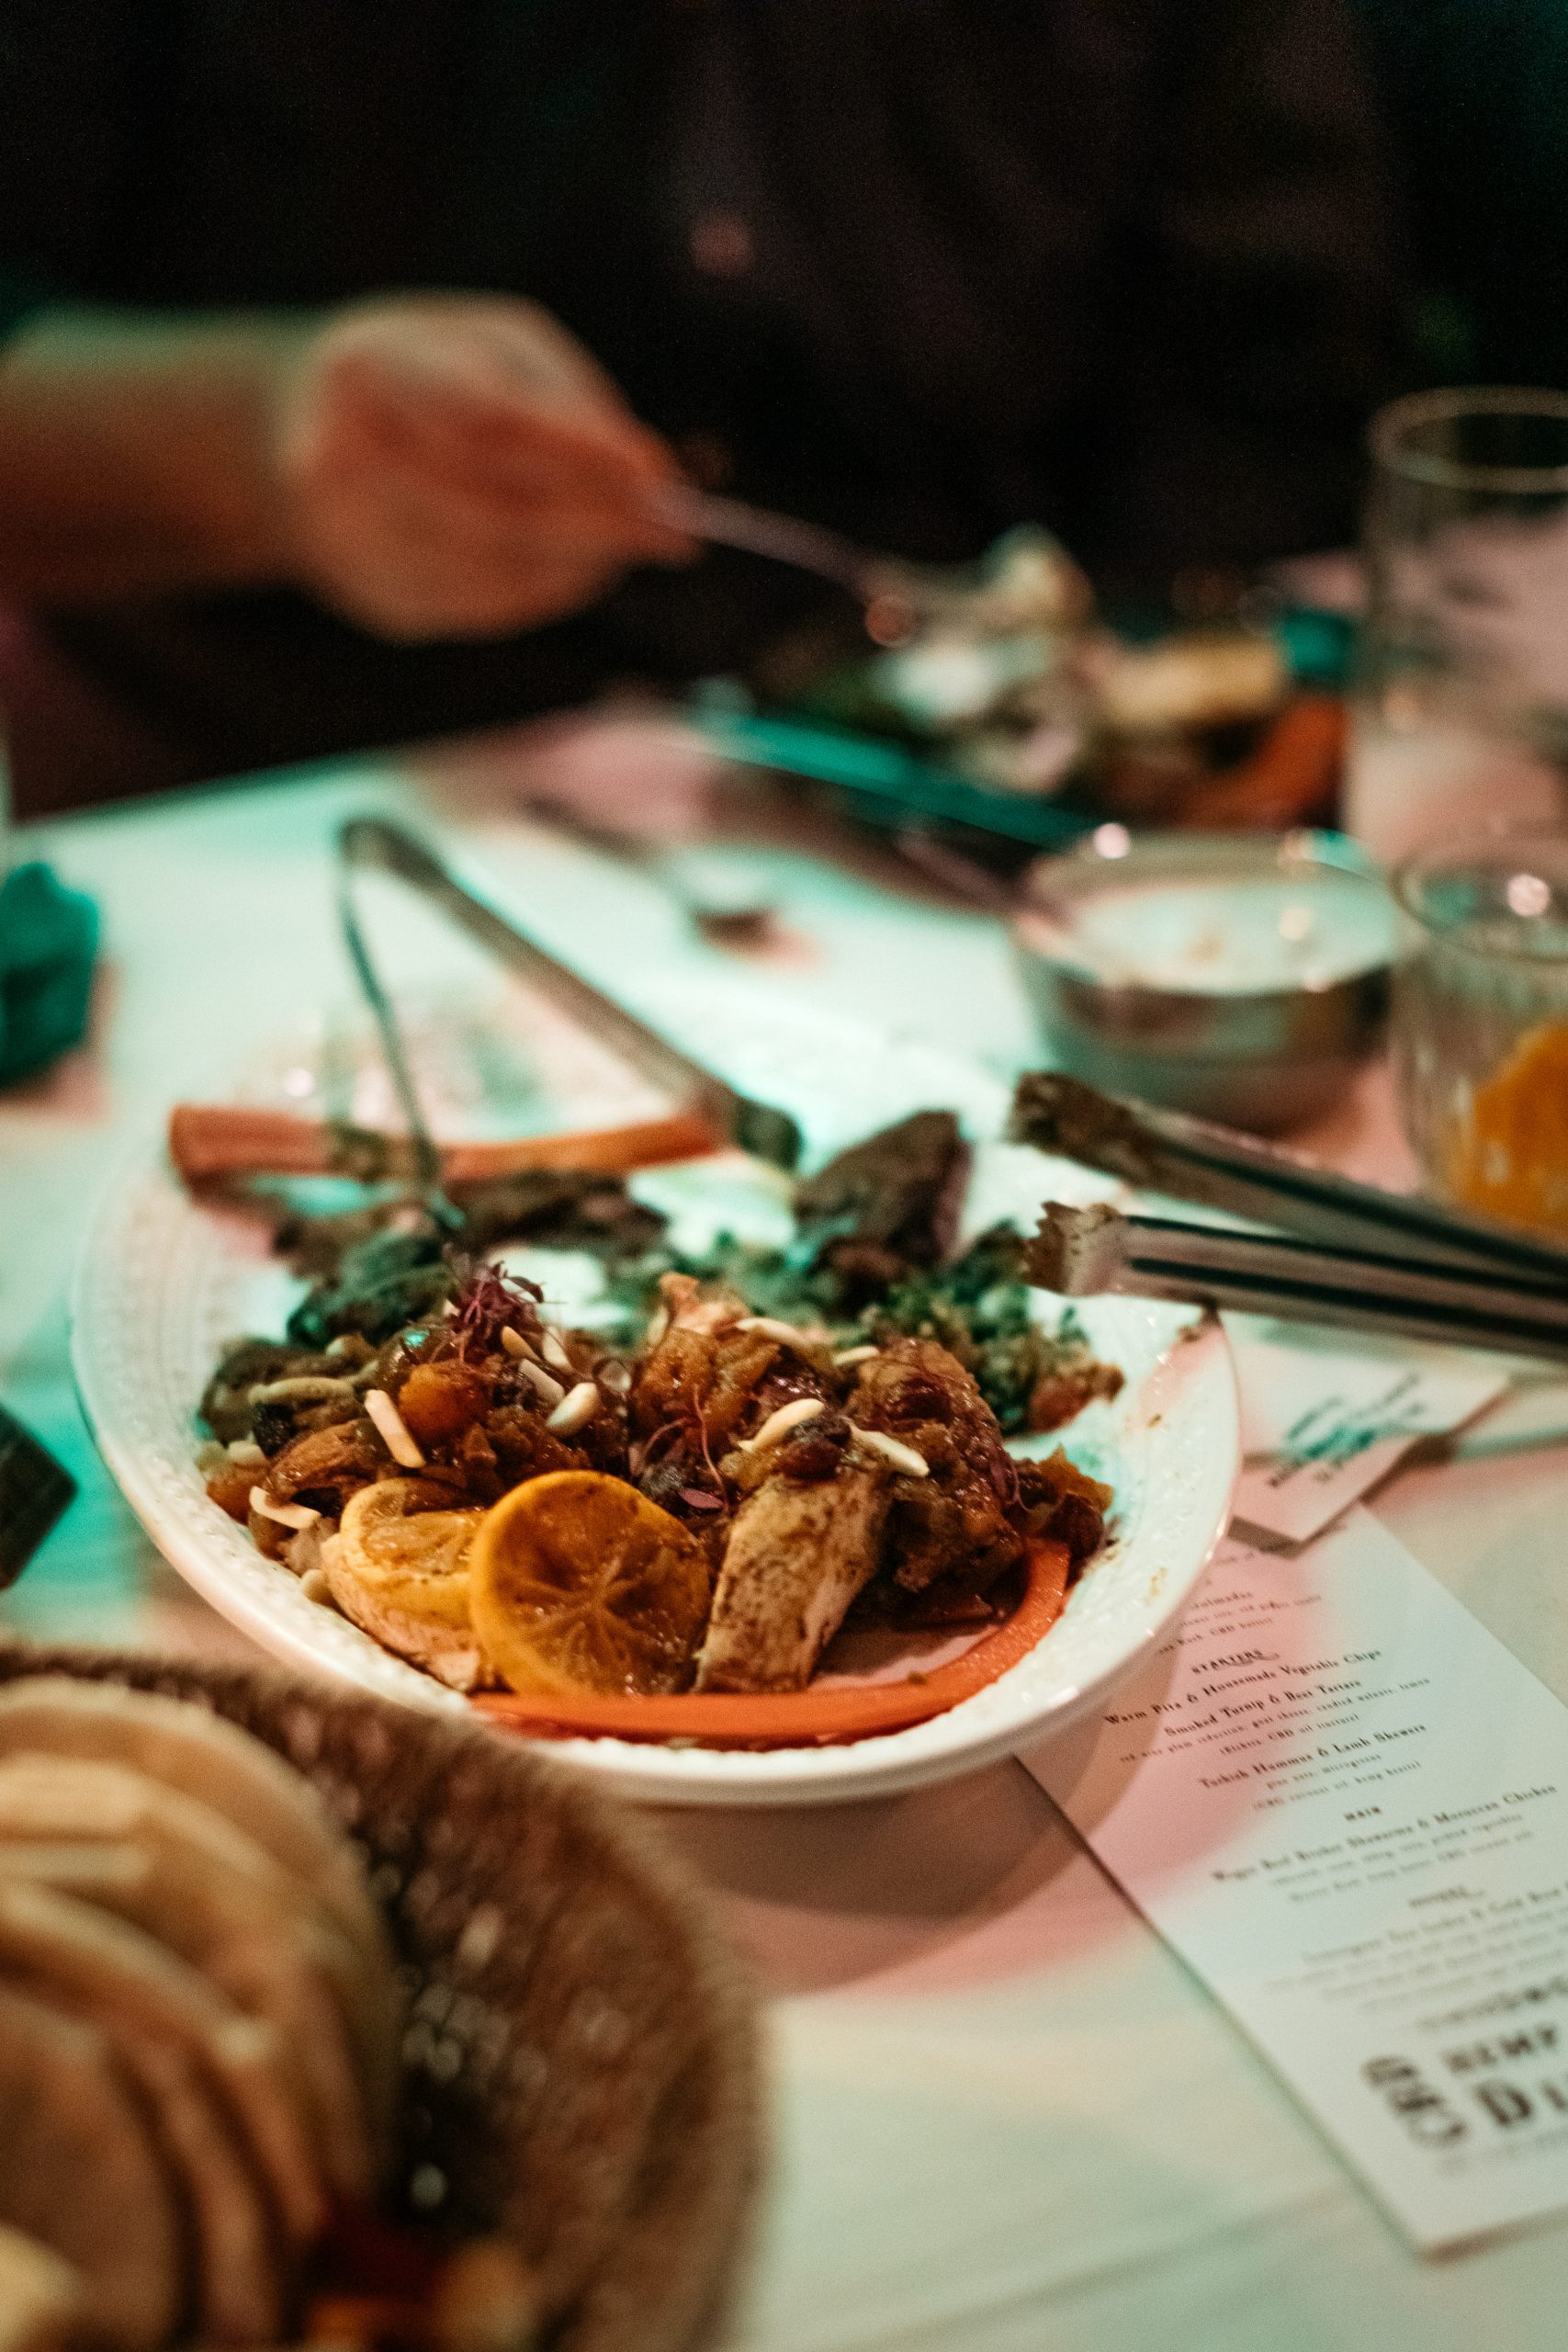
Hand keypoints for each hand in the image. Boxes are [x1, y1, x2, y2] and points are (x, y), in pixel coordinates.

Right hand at [272, 295, 691, 640]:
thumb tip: (652, 475)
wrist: (297, 430)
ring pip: (497, 571)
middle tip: (677, 533)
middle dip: (600, 522)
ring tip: (634, 543)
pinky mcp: (372, 598)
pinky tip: (580, 570)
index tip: (655, 475)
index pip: (488, 419)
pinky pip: (482, 610)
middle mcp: (339, 459)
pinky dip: (546, 593)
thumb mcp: (490, 346)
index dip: (580, 452)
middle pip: (498, 507)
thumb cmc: (426, 375)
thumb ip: (569, 400)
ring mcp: (347, 541)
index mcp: (366, 368)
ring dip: (582, 565)